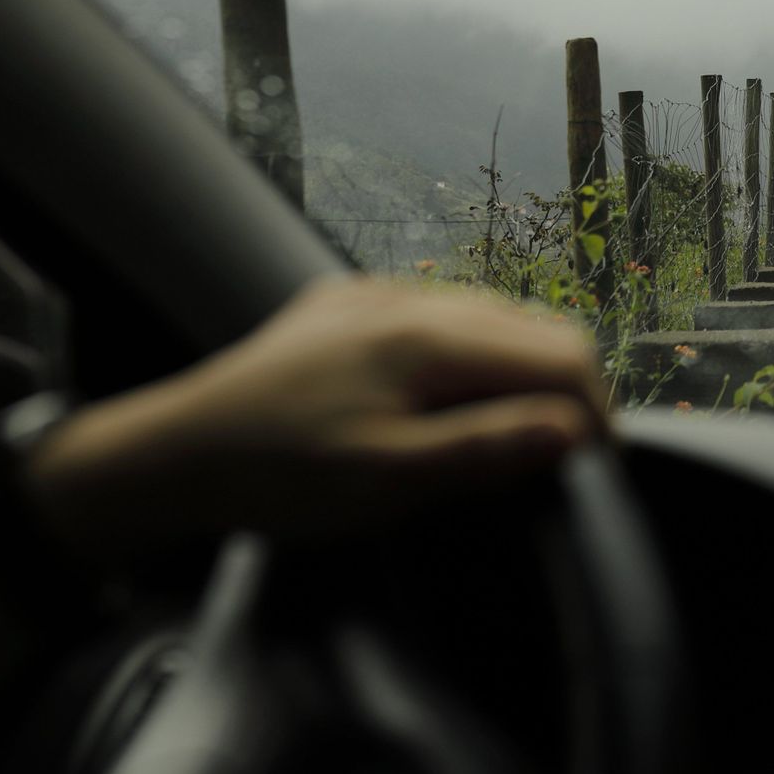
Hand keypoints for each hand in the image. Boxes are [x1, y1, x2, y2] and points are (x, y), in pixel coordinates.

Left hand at [27, 278, 606, 563]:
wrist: (173, 452)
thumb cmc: (279, 476)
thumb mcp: (384, 480)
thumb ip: (483, 450)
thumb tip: (575, 430)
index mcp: (431, 338)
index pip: (561, 356)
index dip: (597, 413)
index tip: (599, 470)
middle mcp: (415, 298)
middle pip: (537, 329)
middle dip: (569, 389)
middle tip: (567, 458)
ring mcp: (380, 293)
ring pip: (494, 317)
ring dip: (522, 370)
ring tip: (515, 432)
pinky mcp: (350, 303)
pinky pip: (442, 315)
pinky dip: (471, 354)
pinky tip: (448, 397)